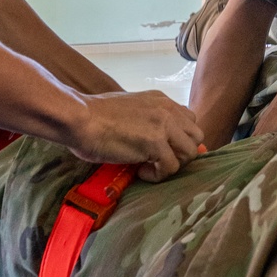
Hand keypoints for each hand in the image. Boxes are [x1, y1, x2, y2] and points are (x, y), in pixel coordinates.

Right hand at [70, 89, 204, 181]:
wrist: (80, 119)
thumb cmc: (95, 117)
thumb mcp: (131, 110)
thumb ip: (149, 121)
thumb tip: (157, 142)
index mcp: (162, 101)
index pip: (189, 120)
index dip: (179, 139)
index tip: (163, 150)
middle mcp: (168, 109)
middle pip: (196, 136)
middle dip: (181, 153)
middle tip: (159, 161)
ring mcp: (163, 124)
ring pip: (190, 152)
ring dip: (172, 165)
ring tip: (148, 167)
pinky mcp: (155, 142)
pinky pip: (171, 167)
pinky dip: (157, 175)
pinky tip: (139, 171)